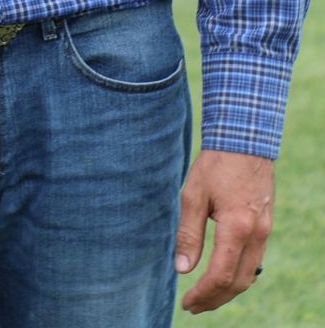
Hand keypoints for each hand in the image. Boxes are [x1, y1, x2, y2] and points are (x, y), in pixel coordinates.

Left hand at [176, 149, 273, 312]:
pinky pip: (255, 260)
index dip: (202, 293)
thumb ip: (188, 233)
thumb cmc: (216, 164)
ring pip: (250, 274)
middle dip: (215, 299)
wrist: (245, 140)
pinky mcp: (265, 225)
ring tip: (206, 296)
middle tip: (194, 306)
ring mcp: (265, 231)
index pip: (220, 275)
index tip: (186, 302)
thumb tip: (182, 268)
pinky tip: (224, 275)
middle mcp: (256, 235)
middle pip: (238, 283)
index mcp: (237, 228)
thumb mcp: (193, 195)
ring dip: (228, 290)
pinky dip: (239, 274)